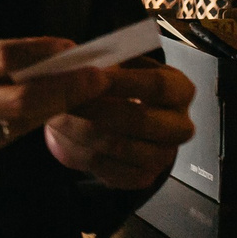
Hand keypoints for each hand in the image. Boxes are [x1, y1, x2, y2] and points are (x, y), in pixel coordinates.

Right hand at [0, 38, 110, 175]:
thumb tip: (27, 60)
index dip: (41, 52)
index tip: (69, 48)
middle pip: (20, 97)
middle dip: (66, 87)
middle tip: (96, 77)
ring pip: (16, 124)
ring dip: (51, 109)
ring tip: (76, 95)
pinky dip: (21, 126)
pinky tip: (36, 115)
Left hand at [44, 63, 194, 189]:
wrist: (114, 120)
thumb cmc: (115, 86)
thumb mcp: (115, 66)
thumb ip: (102, 61)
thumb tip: (77, 61)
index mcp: (179, 90)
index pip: (159, 85)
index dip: (123, 82)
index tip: (91, 75)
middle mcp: (179, 126)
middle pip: (142, 119)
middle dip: (98, 109)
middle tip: (66, 100)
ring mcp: (164, 155)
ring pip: (121, 146)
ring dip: (82, 131)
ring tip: (56, 116)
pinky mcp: (143, 177)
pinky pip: (110, 169)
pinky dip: (82, 153)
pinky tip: (66, 137)